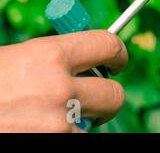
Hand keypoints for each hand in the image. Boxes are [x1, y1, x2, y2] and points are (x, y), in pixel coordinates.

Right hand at [0, 30, 127, 132]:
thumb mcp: (12, 58)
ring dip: (80, 122)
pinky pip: (78, 137)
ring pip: (94, 123)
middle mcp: (61, 87)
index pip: (108, 45)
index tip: (117, 63)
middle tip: (96, 102)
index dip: (119, 54)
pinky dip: (66, 136)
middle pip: (115, 94)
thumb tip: (79, 60)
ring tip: (51, 120)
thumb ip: (49, 58)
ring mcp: (59, 122)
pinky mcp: (56, 143)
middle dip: (108, 98)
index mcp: (49, 54)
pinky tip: (38, 131)